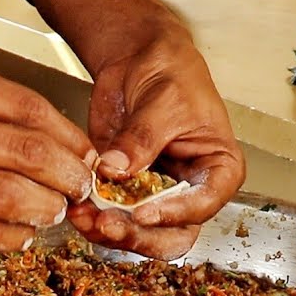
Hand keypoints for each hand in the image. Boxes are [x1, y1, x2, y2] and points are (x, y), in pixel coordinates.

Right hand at [0, 53, 95, 250]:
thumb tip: (57, 144)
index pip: (30, 111)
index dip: (70, 140)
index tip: (84, 156)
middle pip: (30, 155)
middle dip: (68, 178)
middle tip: (78, 189)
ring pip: (10, 198)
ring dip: (45, 210)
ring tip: (52, 212)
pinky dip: (11, 236)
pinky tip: (20, 234)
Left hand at [69, 22, 244, 260]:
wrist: (138, 60)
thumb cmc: (170, 73)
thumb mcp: (163, 100)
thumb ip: (141, 138)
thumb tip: (116, 170)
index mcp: (217, 170)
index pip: (204, 204)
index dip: (175, 214)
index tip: (143, 211)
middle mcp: (189, 191)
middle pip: (173, 234)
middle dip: (139, 235)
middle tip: (108, 224)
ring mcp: (156, 196)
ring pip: (140, 234)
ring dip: (111, 233)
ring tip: (85, 217)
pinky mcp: (125, 193)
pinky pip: (112, 218)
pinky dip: (94, 219)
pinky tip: (78, 210)